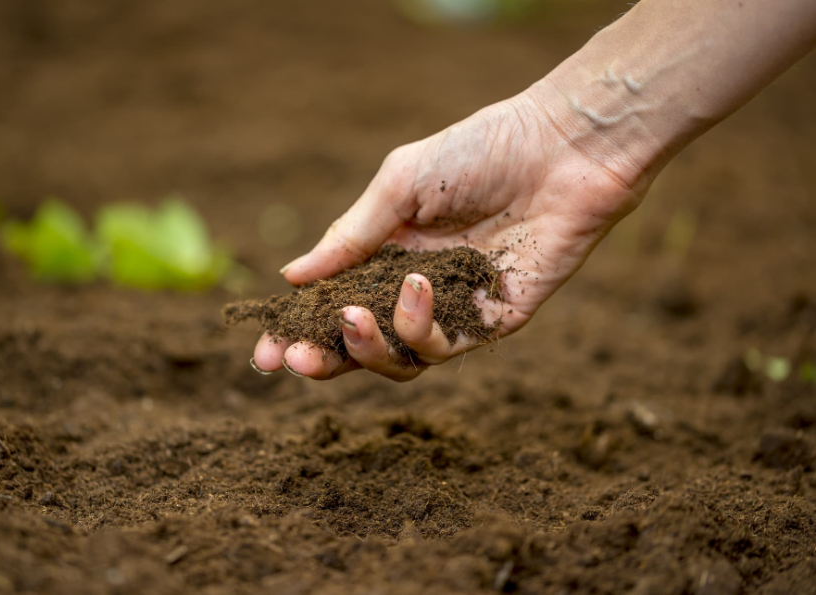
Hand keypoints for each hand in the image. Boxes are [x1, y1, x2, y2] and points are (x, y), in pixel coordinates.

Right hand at [251, 88, 648, 380]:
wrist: (561, 149)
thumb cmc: (480, 151)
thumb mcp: (399, 186)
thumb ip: (349, 236)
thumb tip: (290, 277)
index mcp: (385, 254)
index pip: (332, 304)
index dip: (299, 330)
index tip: (265, 350)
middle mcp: (414, 289)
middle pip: (360, 346)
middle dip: (324, 359)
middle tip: (296, 360)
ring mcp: (453, 309)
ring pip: (398, 360)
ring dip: (368, 347)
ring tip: (355, 313)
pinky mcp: (491, 322)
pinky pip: (444, 347)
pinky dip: (419, 326)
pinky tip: (416, 286)